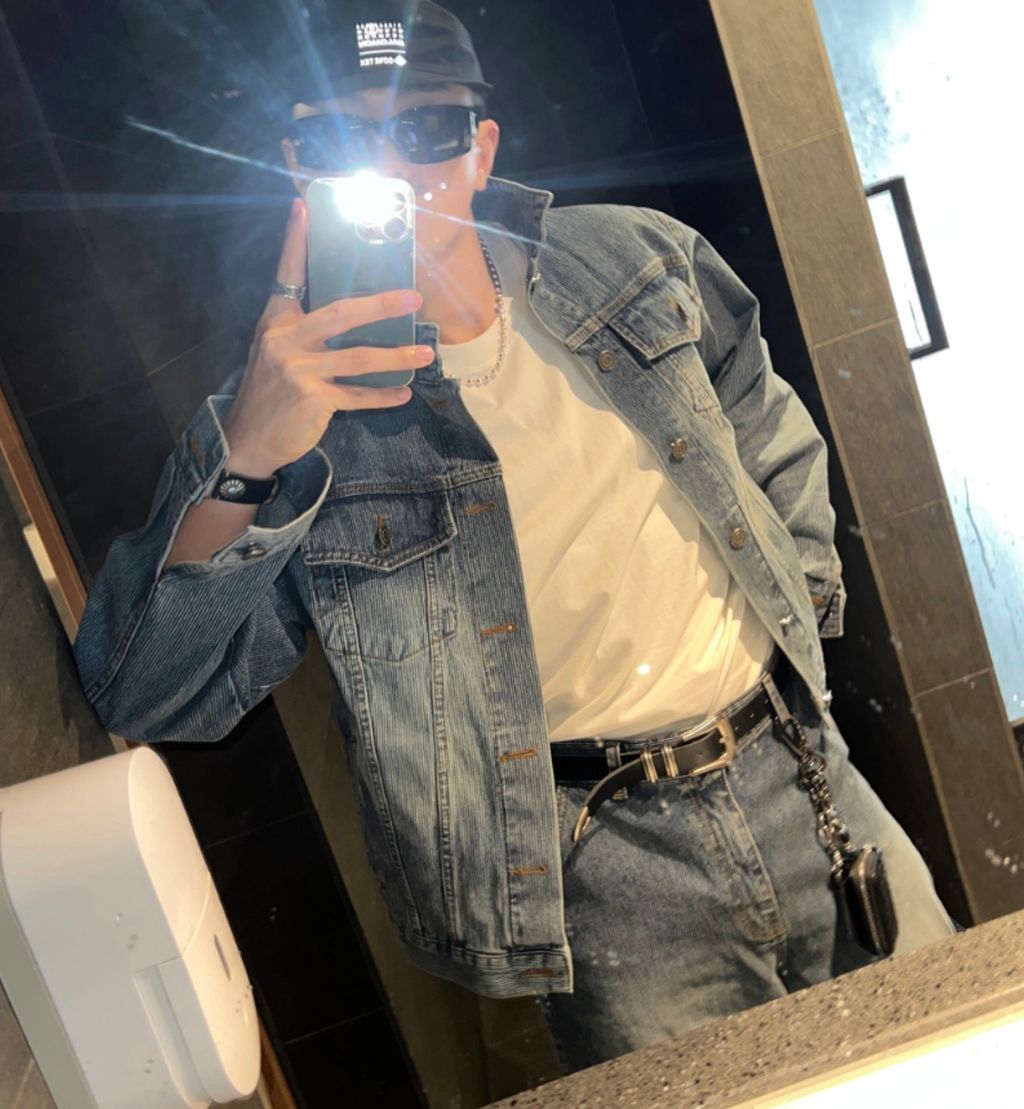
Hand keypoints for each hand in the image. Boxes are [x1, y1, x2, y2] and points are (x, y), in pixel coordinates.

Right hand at [222, 198, 432, 475]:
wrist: (248, 438)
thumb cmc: (270, 393)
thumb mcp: (277, 353)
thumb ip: (303, 332)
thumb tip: (348, 316)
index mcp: (277, 322)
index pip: (287, 275)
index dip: (296, 242)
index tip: (304, 207)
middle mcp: (286, 340)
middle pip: (340, 312)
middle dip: (381, 304)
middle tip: (414, 297)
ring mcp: (299, 370)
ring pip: (358, 357)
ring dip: (396, 356)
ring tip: (425, 354)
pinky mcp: (313, 399)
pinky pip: (358, 396)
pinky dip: (383, 395)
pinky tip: (404, 392)